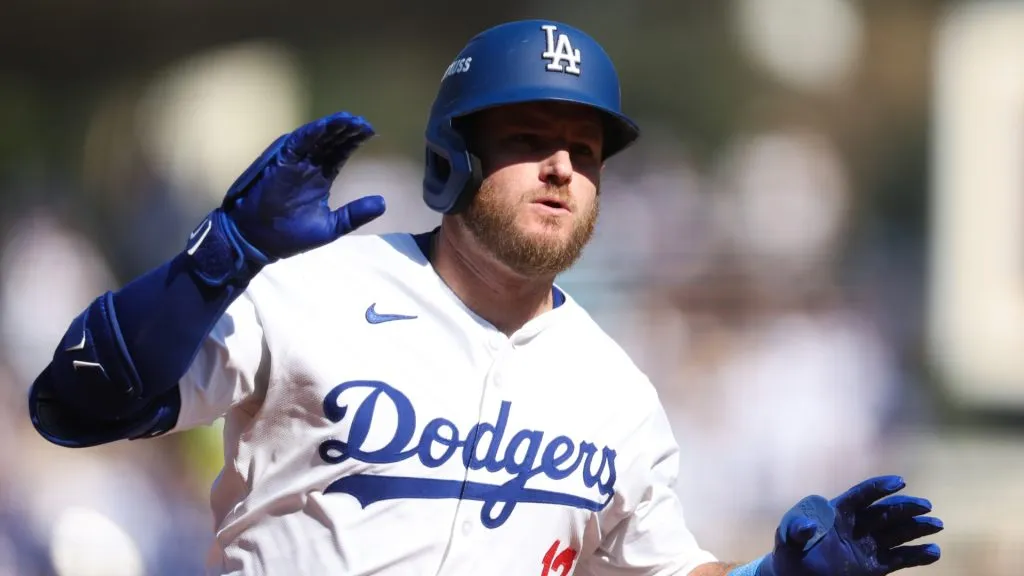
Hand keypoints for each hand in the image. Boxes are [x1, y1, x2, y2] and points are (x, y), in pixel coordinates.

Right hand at [222, 111, 385, 262]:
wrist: (259, 242)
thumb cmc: (290, 235)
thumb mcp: (332, 226)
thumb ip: (355, 214)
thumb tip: (383, 203)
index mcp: (320, 177)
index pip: (340, 152)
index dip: (353, 141)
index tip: (371, 133)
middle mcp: (309, 166)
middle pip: (331, 141)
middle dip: (348, 130)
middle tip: (364, 123)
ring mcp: (295, 162)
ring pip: (316, 137)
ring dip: (333, 127)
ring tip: (351, 119)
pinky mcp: (281, 162)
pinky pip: (297, 143)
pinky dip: (311, 133)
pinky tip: (326, 125)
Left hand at [761, 475, 941, 575]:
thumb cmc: (790, 552)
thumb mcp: (788, 539)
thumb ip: (797, 530)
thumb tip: (809, 526)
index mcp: (836, 512)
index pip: (861, 496)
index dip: (879, 488)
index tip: (900, 482)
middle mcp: (855, 526)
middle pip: (884, 513)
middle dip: (905, 508)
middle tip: (926, 506)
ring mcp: (866, 546)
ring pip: (896, 534)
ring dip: (917, 528)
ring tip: (936, 524)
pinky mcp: (873, 567)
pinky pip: (898, 559)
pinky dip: (916, 556)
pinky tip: (933, 552)